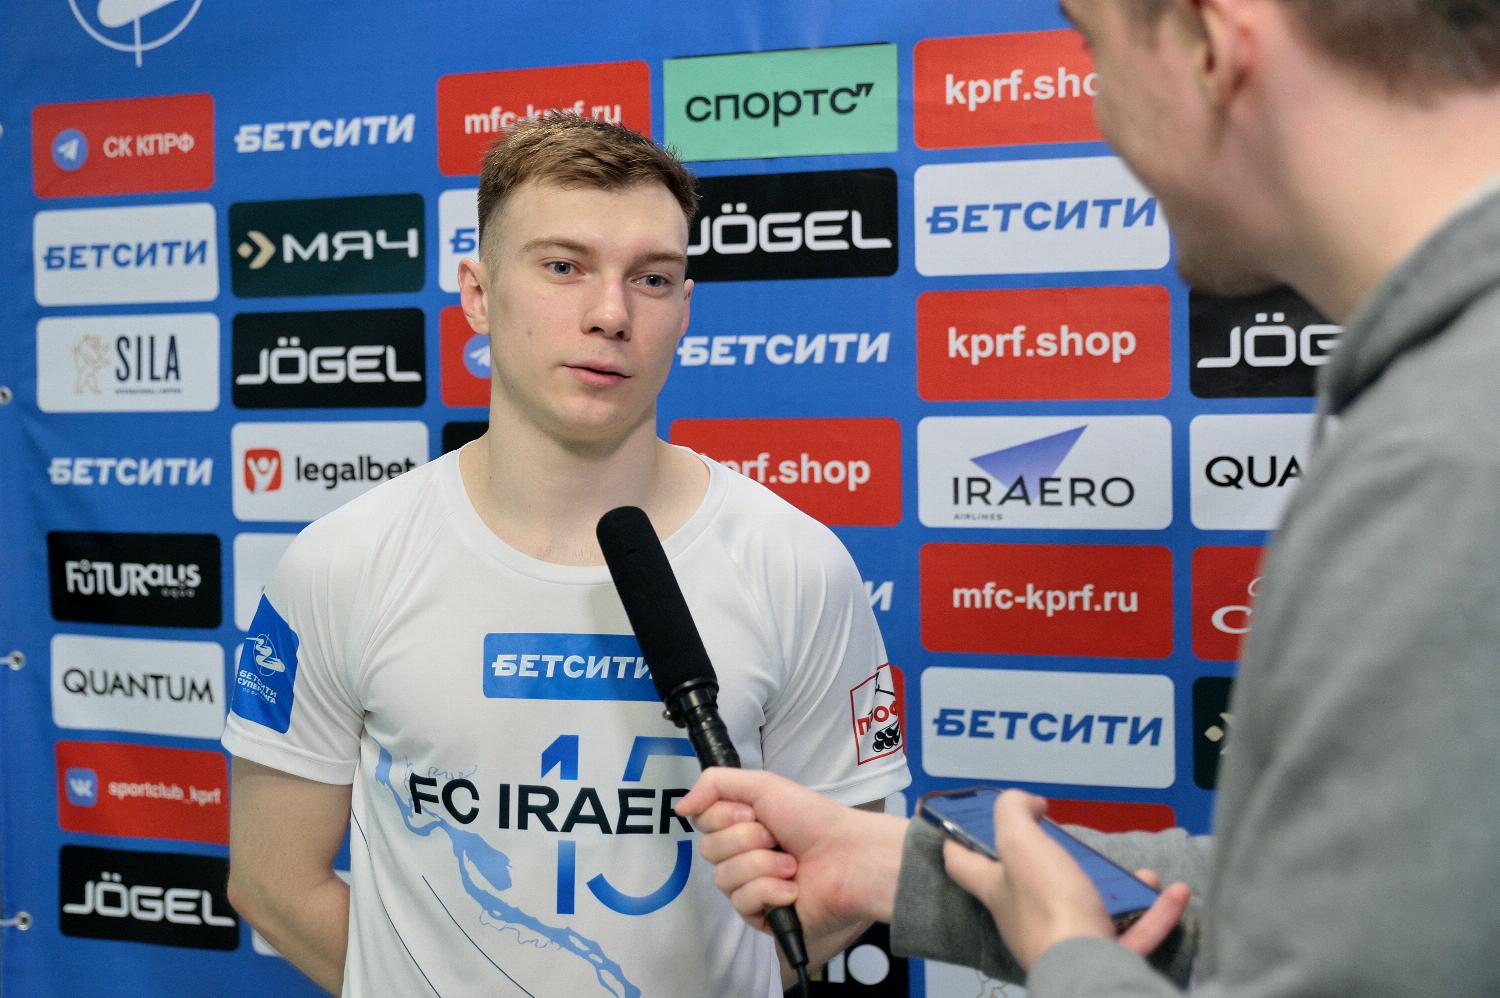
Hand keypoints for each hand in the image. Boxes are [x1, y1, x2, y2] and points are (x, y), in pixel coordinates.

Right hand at [676, 768, 906, 945]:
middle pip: (708, 851)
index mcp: (743, 825)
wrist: (849, 858)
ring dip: (761, 866)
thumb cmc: (814, 819)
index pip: (702, 823)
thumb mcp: (763, 785)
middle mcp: (744, 855)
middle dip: (745, 840)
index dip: (723, 817)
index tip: (752, 812)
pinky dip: (770, 891)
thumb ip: (715, 784)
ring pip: (723, 879)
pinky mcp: (762, 918)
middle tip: (776, 838)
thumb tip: (679, 806)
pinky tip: (793, 889)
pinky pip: (743, 903)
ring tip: (791, 865)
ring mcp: (752, 888)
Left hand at [943, 790, 1191, 970]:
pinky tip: (1175, 892)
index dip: (958, 841)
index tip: (966, 821)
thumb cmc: (1049, 904)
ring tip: (1134, 871)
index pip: (962, 865)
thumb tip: (1025, 802)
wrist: (1088, 970)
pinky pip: (1133, 933)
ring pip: (1088, 910)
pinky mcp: (1105, 960)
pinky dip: (1155, 912)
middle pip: (1032, 888)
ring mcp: (1067, 944)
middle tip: (1073, 842)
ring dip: (1116, 888)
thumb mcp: (1019, 843)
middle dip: (1054, 863)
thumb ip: (1013, 811)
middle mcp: (1027, 921)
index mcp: (999, 892)